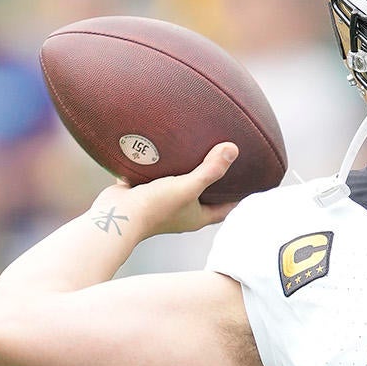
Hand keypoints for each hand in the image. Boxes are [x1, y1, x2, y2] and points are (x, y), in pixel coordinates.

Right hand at [92, 141, 239, 237]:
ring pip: (180, 185)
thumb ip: (210, 170)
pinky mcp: (144, 192)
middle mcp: (181, 212)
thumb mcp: (188, 187)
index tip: (251, 184)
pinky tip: (166, 149)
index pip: (225, 209)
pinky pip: (157, 176)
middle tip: (225, 162)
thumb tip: (233, 149)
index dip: (238, 199)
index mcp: (196, 217)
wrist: (115, 214)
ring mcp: (162, 202)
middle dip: (214, 182)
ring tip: (198, 150)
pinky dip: (163, 165)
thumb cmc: (154, 207)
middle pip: (204, 197)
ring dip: (188, 172)